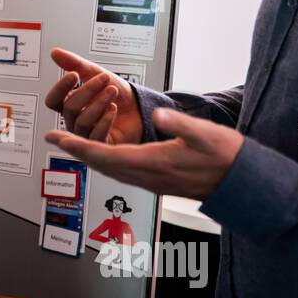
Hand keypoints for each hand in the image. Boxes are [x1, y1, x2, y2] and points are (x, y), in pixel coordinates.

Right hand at [44, 48, 142, 144]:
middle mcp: (75, 121)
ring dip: (99, 103)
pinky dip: (105, 120)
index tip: (74, 75)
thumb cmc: (117, 94)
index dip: (61, 88)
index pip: (53, 100)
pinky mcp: (100, 145)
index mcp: (70, 104)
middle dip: (88, 91)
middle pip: (69, 109)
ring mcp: (86, 134)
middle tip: (104, 79)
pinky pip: (95, 136)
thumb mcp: (96, 73)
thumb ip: (74, 64)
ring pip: (82, 122)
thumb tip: (55, 53)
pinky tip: (113, 109)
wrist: (139, 107)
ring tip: (113, 91)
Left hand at [44, 108, 243, 199]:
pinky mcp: (157, 181)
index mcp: (153, 162)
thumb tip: (157, 114)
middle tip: (55, 138)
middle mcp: (147, 176)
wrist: (242, 183)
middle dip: (76, 151)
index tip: (56, 138)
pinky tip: (104, 154)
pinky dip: (106, 161)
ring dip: (89, 157)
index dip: (77, 146)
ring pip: (110, 170)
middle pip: (101, 165)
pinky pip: (122, 172)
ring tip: (72, 144)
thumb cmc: (226, 156)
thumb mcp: (205, 133)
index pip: (104, 155)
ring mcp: (151, 181)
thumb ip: (179, 124)